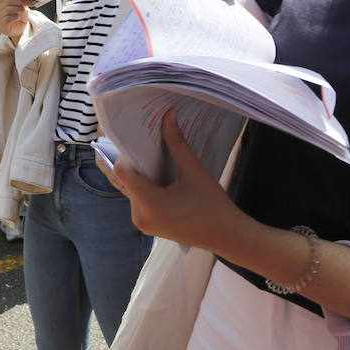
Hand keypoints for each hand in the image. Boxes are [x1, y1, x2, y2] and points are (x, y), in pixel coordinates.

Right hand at [0, 0, 28, 43]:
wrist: (19, 28)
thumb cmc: (19, 14)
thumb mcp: (22, 3)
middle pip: (7, 0)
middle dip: (20, 1)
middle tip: (31, 2)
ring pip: (8, 9)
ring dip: (19, 9)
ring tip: (26, 11)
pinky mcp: (0, 26)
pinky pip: (8, 18)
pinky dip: (16, 17)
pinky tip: (19, 18)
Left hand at [105, 110, 236, 249]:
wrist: (227, 236)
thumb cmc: (213, 205)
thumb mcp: (194, 170)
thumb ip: (177, 142)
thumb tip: (168, 114)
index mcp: (149, 205)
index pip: (123, 171)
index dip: (130, 152)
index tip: (144, 139)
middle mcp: (139, 217)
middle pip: (127, 179)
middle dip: (139, 161)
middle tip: (153, 144)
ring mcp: (142, 223)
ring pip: (132, 188)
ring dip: (143, 174)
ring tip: (161, 159)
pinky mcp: (148, 225)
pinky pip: (139, 199)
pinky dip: (148, 186)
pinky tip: (163, 176)